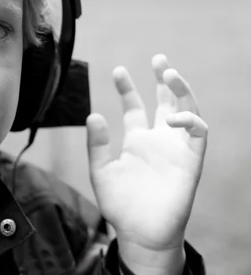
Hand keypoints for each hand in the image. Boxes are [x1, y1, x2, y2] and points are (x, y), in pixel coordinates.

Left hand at [86, 55, 207, 272]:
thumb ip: (97, 144)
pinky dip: (190, 119)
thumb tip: (93, 114)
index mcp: (136, 140)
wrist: (140, 232)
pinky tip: (173, 116)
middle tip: (159, 59)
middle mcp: (157, 140)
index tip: (118, 70)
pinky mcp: (191, 160)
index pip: (134, 107)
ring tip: (169, 72)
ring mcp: (175, 148)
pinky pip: (198, 133)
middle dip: (163, 78)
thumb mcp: (101, 171)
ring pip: (186, 110)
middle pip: (165, 101)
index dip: (128, 88)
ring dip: (181, 90)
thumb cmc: (120, 204)